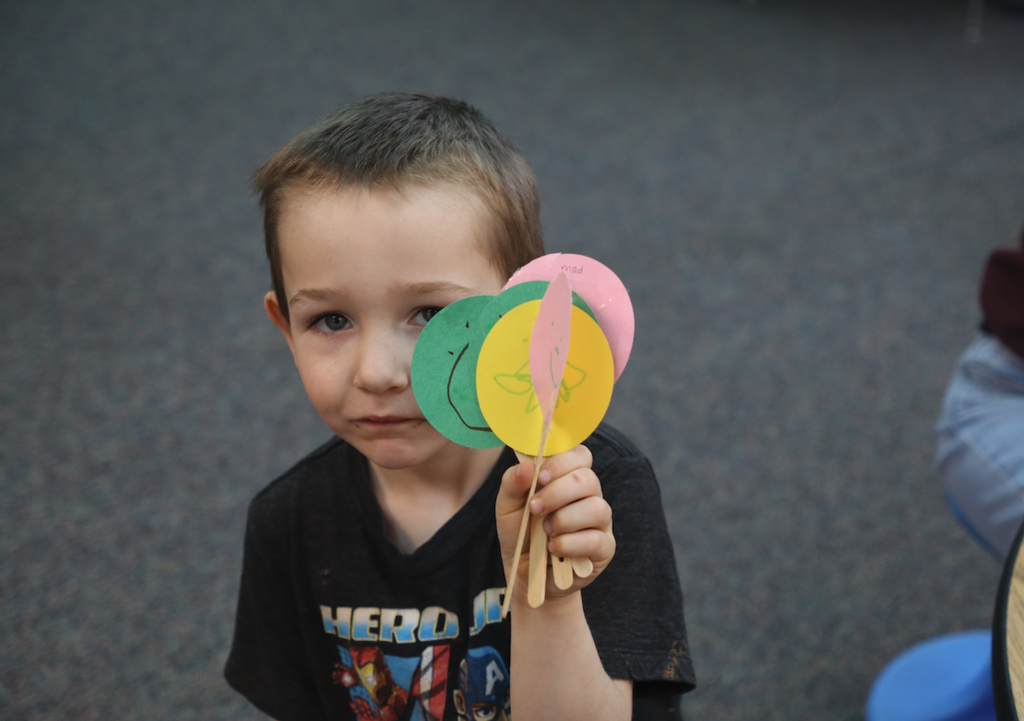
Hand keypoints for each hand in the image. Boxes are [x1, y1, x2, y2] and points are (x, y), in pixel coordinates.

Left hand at [495, 444, 614, 608]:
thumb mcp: (507, 507)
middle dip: (557, 492)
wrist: (525, 573)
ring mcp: (600, 521)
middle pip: (588, 479)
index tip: (540, 476)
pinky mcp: (604, 547)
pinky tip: (554, 548)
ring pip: (597, 508)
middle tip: (534, 508)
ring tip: (545, 531)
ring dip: (564, 519)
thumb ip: (513, 484)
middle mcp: (589, 495)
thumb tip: (527, 466)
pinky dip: (570, 543)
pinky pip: (596, 539)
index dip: (563, 461)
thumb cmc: (520, 533)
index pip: (580, 455)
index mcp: (568, 478)